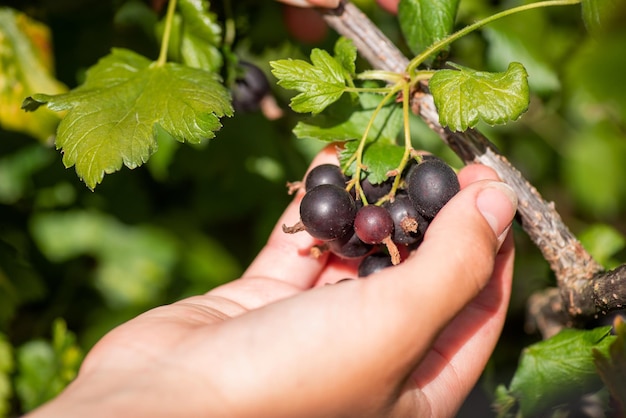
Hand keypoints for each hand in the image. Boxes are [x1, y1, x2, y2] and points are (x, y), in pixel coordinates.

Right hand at [26, 147, 516, 417]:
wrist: (160, 407)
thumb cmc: (291, 385)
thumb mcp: (393, 326)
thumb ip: (454, 264)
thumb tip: (500, 202)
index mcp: (417, 389)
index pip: (476, 311)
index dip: (490, 245)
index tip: (492, 184)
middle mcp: (369, 360)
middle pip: (417, 277)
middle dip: (429, 219)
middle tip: (439, 161)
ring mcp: (313, 329)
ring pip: (355, 255)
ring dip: (370, 207)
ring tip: (387, 156)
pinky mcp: (263, 303)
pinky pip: (301, 246)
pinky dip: (315, 206)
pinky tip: (329, 161)